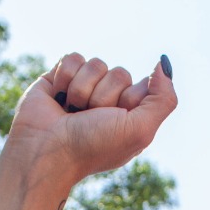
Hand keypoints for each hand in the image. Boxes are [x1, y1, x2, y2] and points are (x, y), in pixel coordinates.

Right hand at [7, 53, 176, 184]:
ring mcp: (84, 89)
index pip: (142, 85)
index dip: (129, 99)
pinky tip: (58, 99)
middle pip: (120, 73)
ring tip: (72, 113)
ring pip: (96, 64)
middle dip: (104, 96)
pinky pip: (73, 58)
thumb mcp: (140, 130)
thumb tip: (163, 63)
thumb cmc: (92, 147)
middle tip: (90, 119)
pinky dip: (65, 78)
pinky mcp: (60, 79)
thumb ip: (163, 99)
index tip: (116, 119)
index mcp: (130, 117)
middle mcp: (108, 103)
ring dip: (83, 90)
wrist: (46, 152)